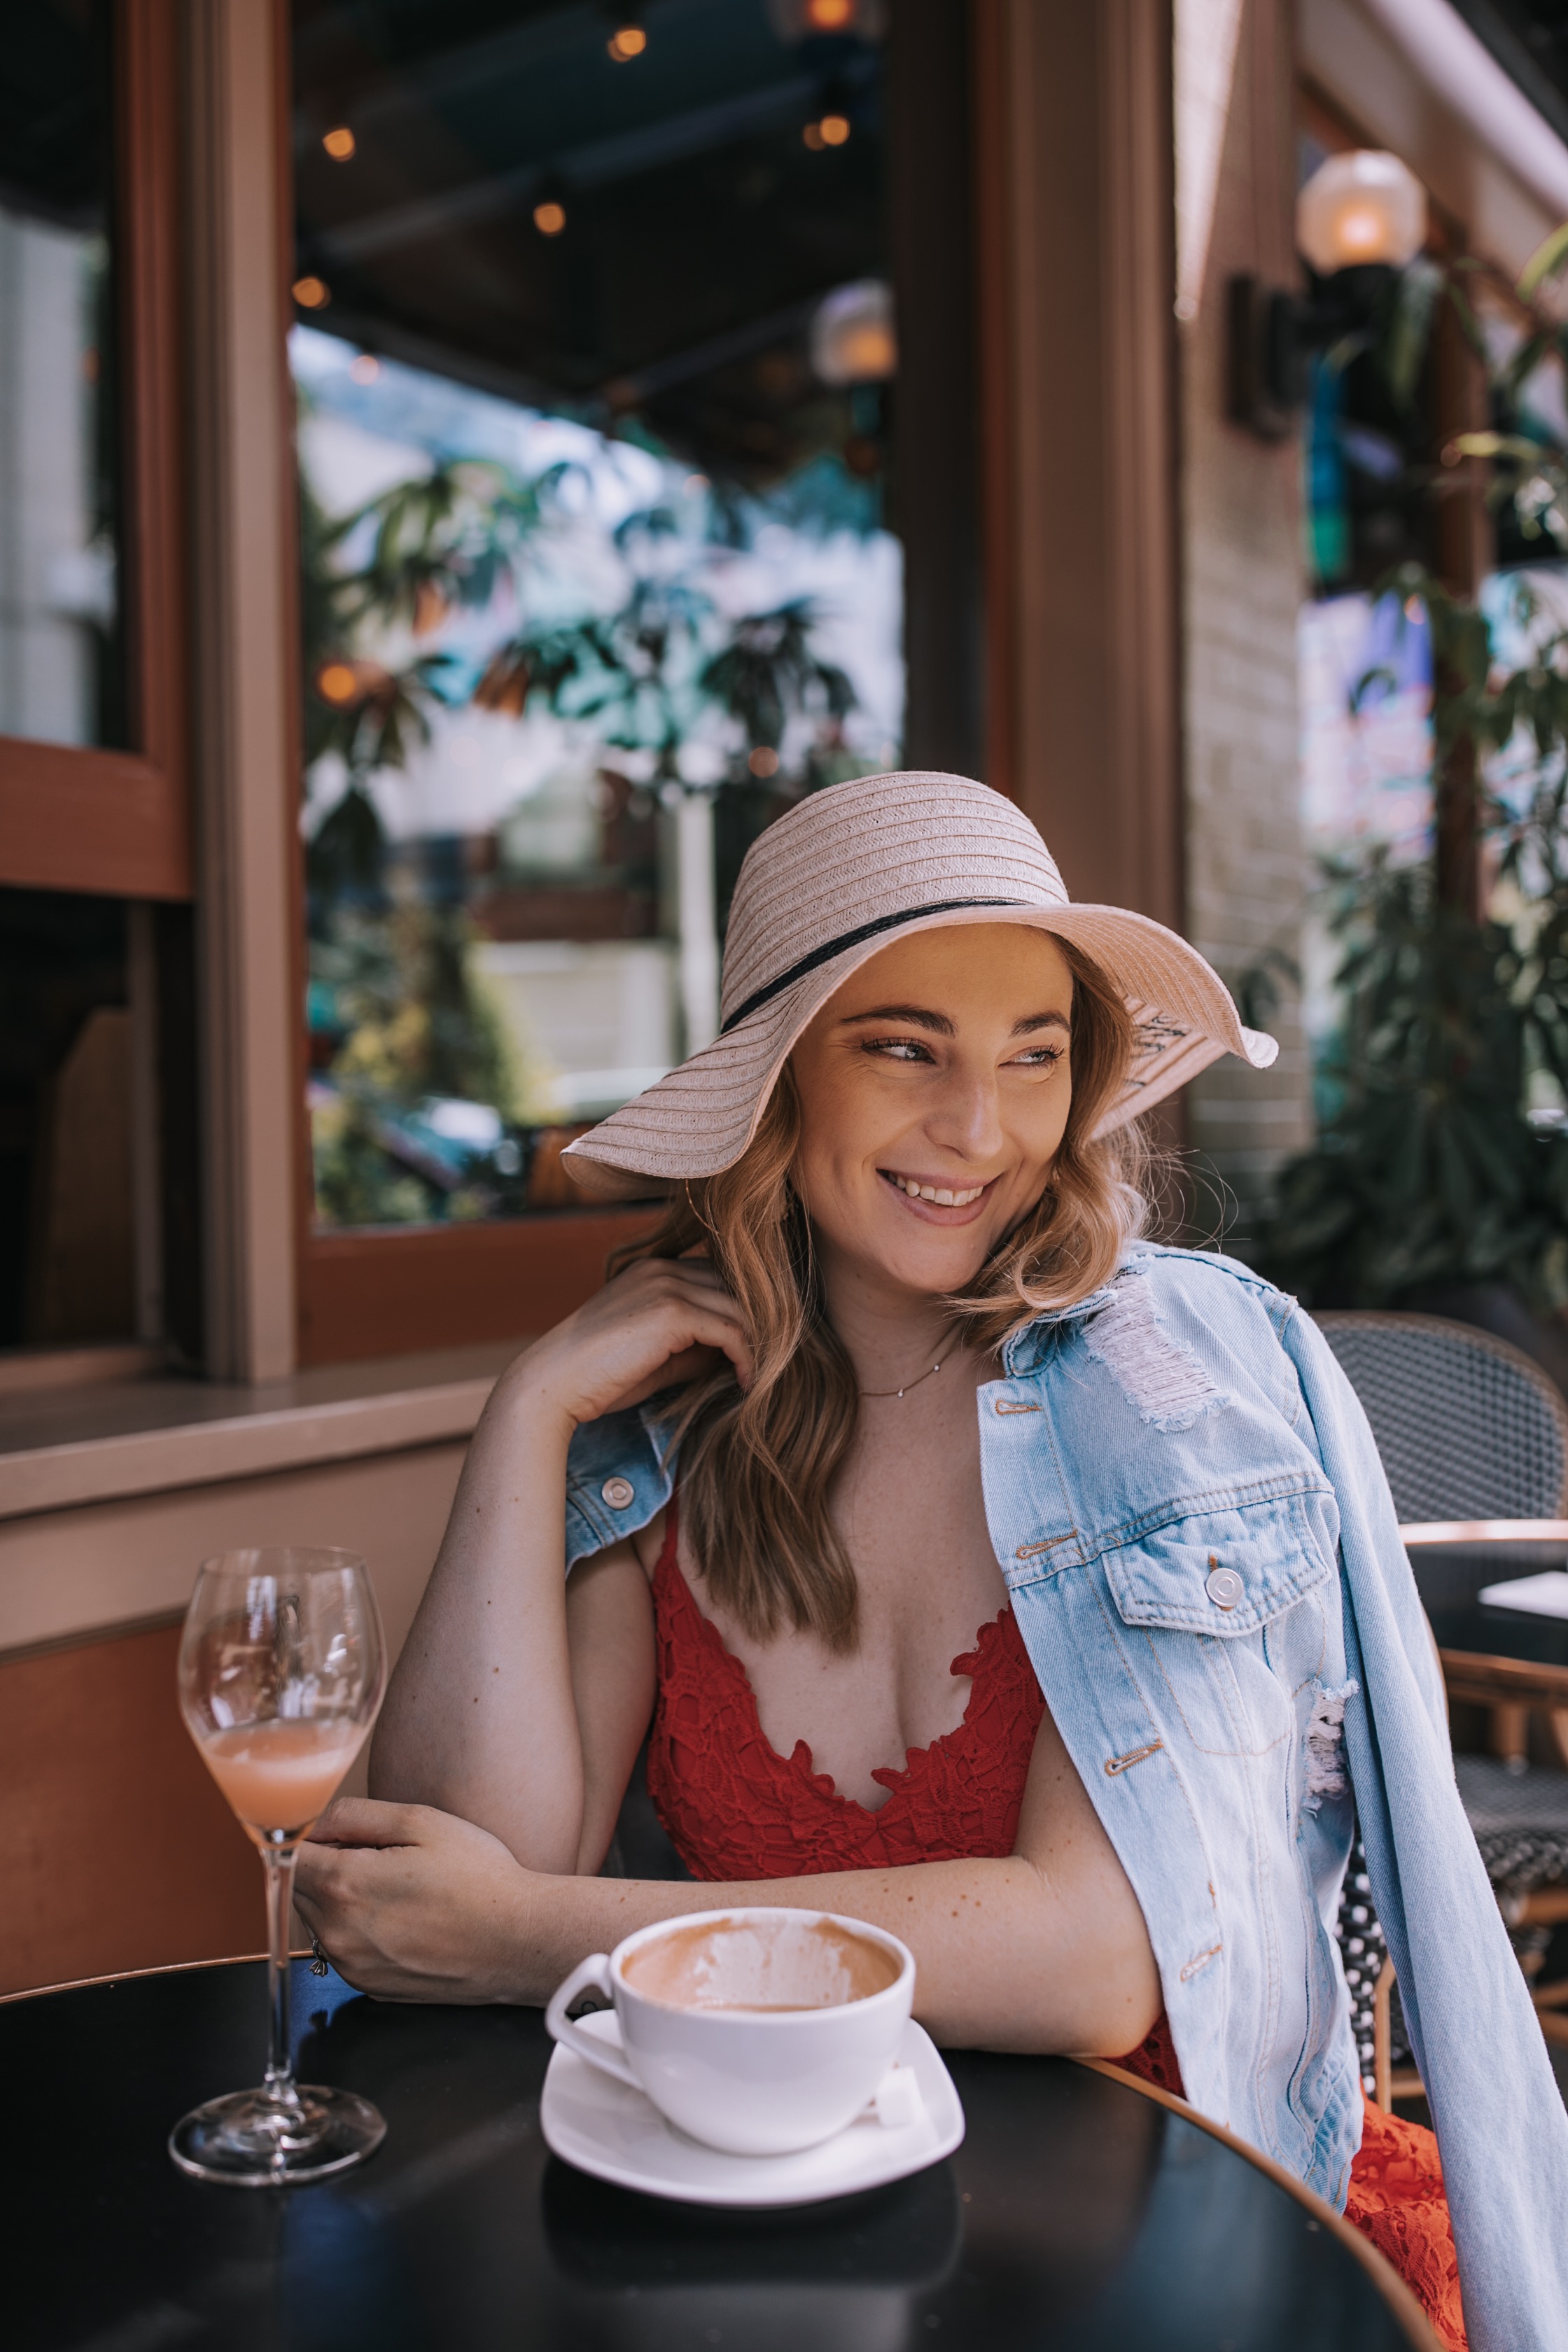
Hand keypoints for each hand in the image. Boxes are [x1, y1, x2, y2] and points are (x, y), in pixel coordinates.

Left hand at [295, 1797, 536, 2003]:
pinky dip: (361, 1932)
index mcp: (344, 1886)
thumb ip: (355, 1814)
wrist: (518, 1941)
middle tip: (382, 1856)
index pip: (293, 1856)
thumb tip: (317, 1824)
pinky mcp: (370, 1988)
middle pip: (301, 1890)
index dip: (316, 1837)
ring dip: (343, 1902)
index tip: (348, 1834)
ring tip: (398, 1889)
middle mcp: (337, 1934)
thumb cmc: (478, 1878)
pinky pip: (345, 1951)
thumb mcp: (421, 1821)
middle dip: (327, 1868)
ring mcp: (353, 1967)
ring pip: (321, 1922)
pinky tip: (405, 1920)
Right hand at [513, 1253, 752, 1430]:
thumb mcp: (657, 1355)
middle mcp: (662, 1267)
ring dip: (758, 1344)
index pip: (719, 1278)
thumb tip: (740, 1352)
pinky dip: (746, 1357)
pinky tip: (746, 1382)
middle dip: (760, 1325)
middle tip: (774, 1362)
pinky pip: (730, 1330)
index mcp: (654, 1269)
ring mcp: (665, 1285)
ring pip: (739, 1307)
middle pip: (737, 1287)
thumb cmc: (599, 1377)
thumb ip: (697, 1345)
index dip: (743, 1313)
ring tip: (761, 1376)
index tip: (758, 1349)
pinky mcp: (670, 1311)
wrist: (553, 1384)